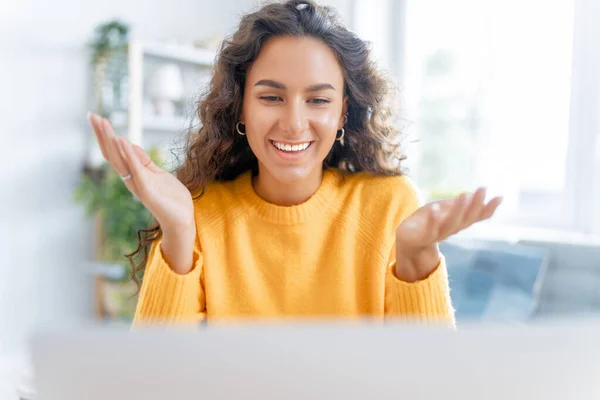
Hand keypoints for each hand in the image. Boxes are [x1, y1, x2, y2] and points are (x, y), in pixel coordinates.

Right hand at [88, 113, 194, 234]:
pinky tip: (122, 141)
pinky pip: (136, 170)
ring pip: (119, 160)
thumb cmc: (171, 199)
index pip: (115, 152)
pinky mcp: (148, 191)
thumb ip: (144, 161)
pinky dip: (129, 155)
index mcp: (133, 174)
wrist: (182, 220)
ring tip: (103, 123)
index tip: (97, 118)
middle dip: (102, 135)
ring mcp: (138, 185)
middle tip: (92, 116)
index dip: (105, 136)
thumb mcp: (157, 174)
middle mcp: (131, 179)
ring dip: (110, 141)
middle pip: (111, 154)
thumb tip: (130, 144)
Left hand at [394, 188, 501, 280]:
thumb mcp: (443, 209)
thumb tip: (472, 194)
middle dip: (476, 205)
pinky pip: (430, 228)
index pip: (476, 216)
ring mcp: (438, 234)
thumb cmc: (427, 222)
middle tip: (483, 189)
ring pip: (451, 223)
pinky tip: (436, 208)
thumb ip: (455, 205)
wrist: (407, 240)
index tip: (500, 197)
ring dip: (458, 210)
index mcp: (458, 222)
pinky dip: (433, 219)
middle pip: (467, 218)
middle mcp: (451, 229)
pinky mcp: (423, 236)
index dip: (489, 208)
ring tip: (464, 195)